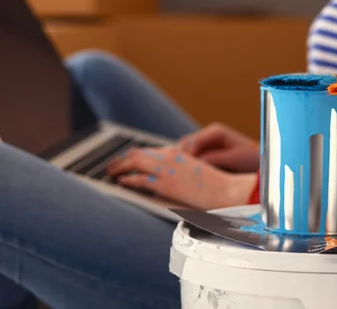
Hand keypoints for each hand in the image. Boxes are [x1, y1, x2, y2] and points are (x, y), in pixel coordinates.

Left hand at [106, 146, 256, 209]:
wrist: (223, 190)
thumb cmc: (212, 184)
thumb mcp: (194, 169)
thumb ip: (179, 168)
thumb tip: (165, 176)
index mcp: (177, 153)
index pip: (149, 150)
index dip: (133, 155)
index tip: (125, 160)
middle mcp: (170, 157)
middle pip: (138, 153)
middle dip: (121, 159)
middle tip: (111, 166)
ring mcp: (166, 170)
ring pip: (134, 162)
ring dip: (119, 167)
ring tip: (110, 173)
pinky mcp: (165, 184)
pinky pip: (139, 179)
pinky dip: (127, 179)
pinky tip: (120, 182)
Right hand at [178, 123, 259, 172]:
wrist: (262, 163)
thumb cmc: (252, 159)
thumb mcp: (233, 159)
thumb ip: (213, 159)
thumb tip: (194, 163)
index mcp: (216, 131)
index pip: (192, 141)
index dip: (184, 155)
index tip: (179, 169)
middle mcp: (209, 135)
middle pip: (186, 145)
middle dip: (181, 159)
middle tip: (176, 174)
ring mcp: (208, 143)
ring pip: (187, 152)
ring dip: (184, 163)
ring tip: (180, 177)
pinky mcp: (208, 153)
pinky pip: (194, 159)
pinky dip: (190, 166)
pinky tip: (188, 177)